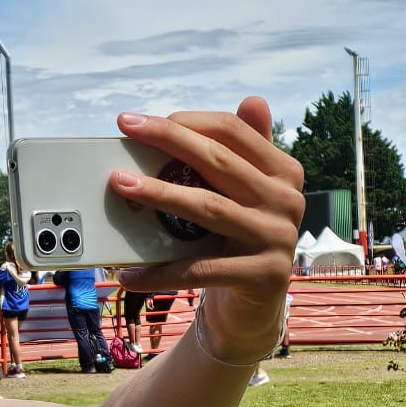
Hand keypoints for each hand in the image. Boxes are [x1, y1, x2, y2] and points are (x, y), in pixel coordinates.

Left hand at [109, 97, 303, 358]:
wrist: (253, 307)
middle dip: (168, 141)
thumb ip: (241, 154)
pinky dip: (161, 272)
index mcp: (282, 171)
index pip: (232, 133)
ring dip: (159, 194)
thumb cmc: (237, 242)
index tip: (139, 120)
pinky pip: (201, 269)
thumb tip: (253, 99)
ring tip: (119, 185)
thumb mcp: (242, 195)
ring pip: (209, 208)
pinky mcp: (264, 275)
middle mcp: (286, 200)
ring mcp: (278, 237)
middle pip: (218, 162)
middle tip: (125, 128)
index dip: (187, 122)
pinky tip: (128, 273)